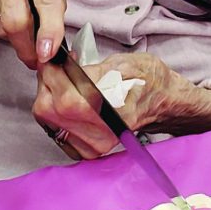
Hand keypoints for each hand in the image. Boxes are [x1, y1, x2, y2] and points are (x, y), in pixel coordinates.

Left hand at [32, 51, 210, 160]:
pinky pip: (53, 129)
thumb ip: (88, 68)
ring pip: (46, 118)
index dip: (50, 70)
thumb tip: (59, 65)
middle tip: (58, 69)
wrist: (164, 104)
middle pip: (47, 105)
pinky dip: (54, 112)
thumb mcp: (123, 63)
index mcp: (109, 107)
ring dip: (48, 96)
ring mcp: (94, 145)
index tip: (51, 58)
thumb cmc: (148, 81)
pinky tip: (66, 101)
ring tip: (65, 83)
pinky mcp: (88, 150)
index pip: (60, 89)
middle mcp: (100, 131)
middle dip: (47, 82)